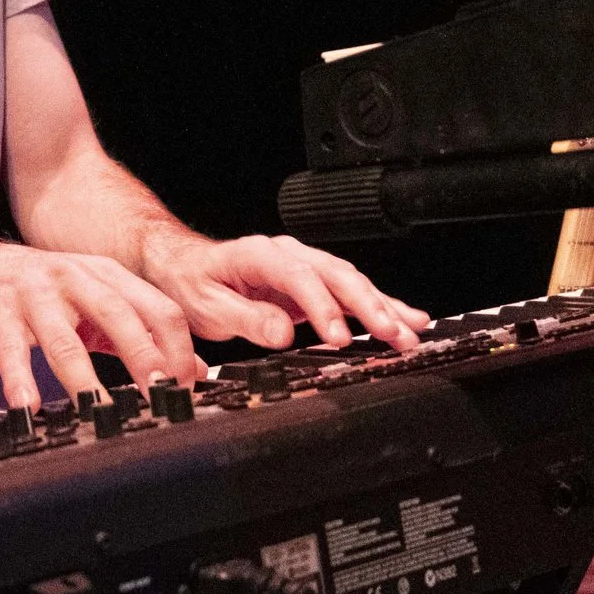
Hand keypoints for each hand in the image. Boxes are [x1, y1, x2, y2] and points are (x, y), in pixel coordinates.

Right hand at [0, 235, 206, 409]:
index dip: (177, 348)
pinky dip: (20, 380)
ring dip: (84, 380)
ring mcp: (34, 294)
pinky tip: (27, 407)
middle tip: (158, 395)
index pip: (156, 307)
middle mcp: (74, 278)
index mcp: (106, 275)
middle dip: (142, 357)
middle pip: (118, 316)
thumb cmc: (41, 291)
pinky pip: (12, 350)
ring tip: (98, 411)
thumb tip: (196, 371)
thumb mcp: (95, 302)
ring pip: (64, 340)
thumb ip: (142, 334)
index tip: (186, 388)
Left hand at [137, 230, 429, 351]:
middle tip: (394, 335)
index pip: (300, 278)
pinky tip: (409, 319)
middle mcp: (288, 255)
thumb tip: (282, 333)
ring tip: (411, 333)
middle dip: (369, 305)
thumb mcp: (207, 306)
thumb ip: (246, 319)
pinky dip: (381, 306)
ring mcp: (303, 267)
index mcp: (259, 255)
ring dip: (383, 307)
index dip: (323, 308)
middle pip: (337, 275)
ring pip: (352, 282)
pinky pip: (352, 293)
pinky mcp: (313, 284)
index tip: (340, 338)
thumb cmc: (191, 282)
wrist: (182, 265)